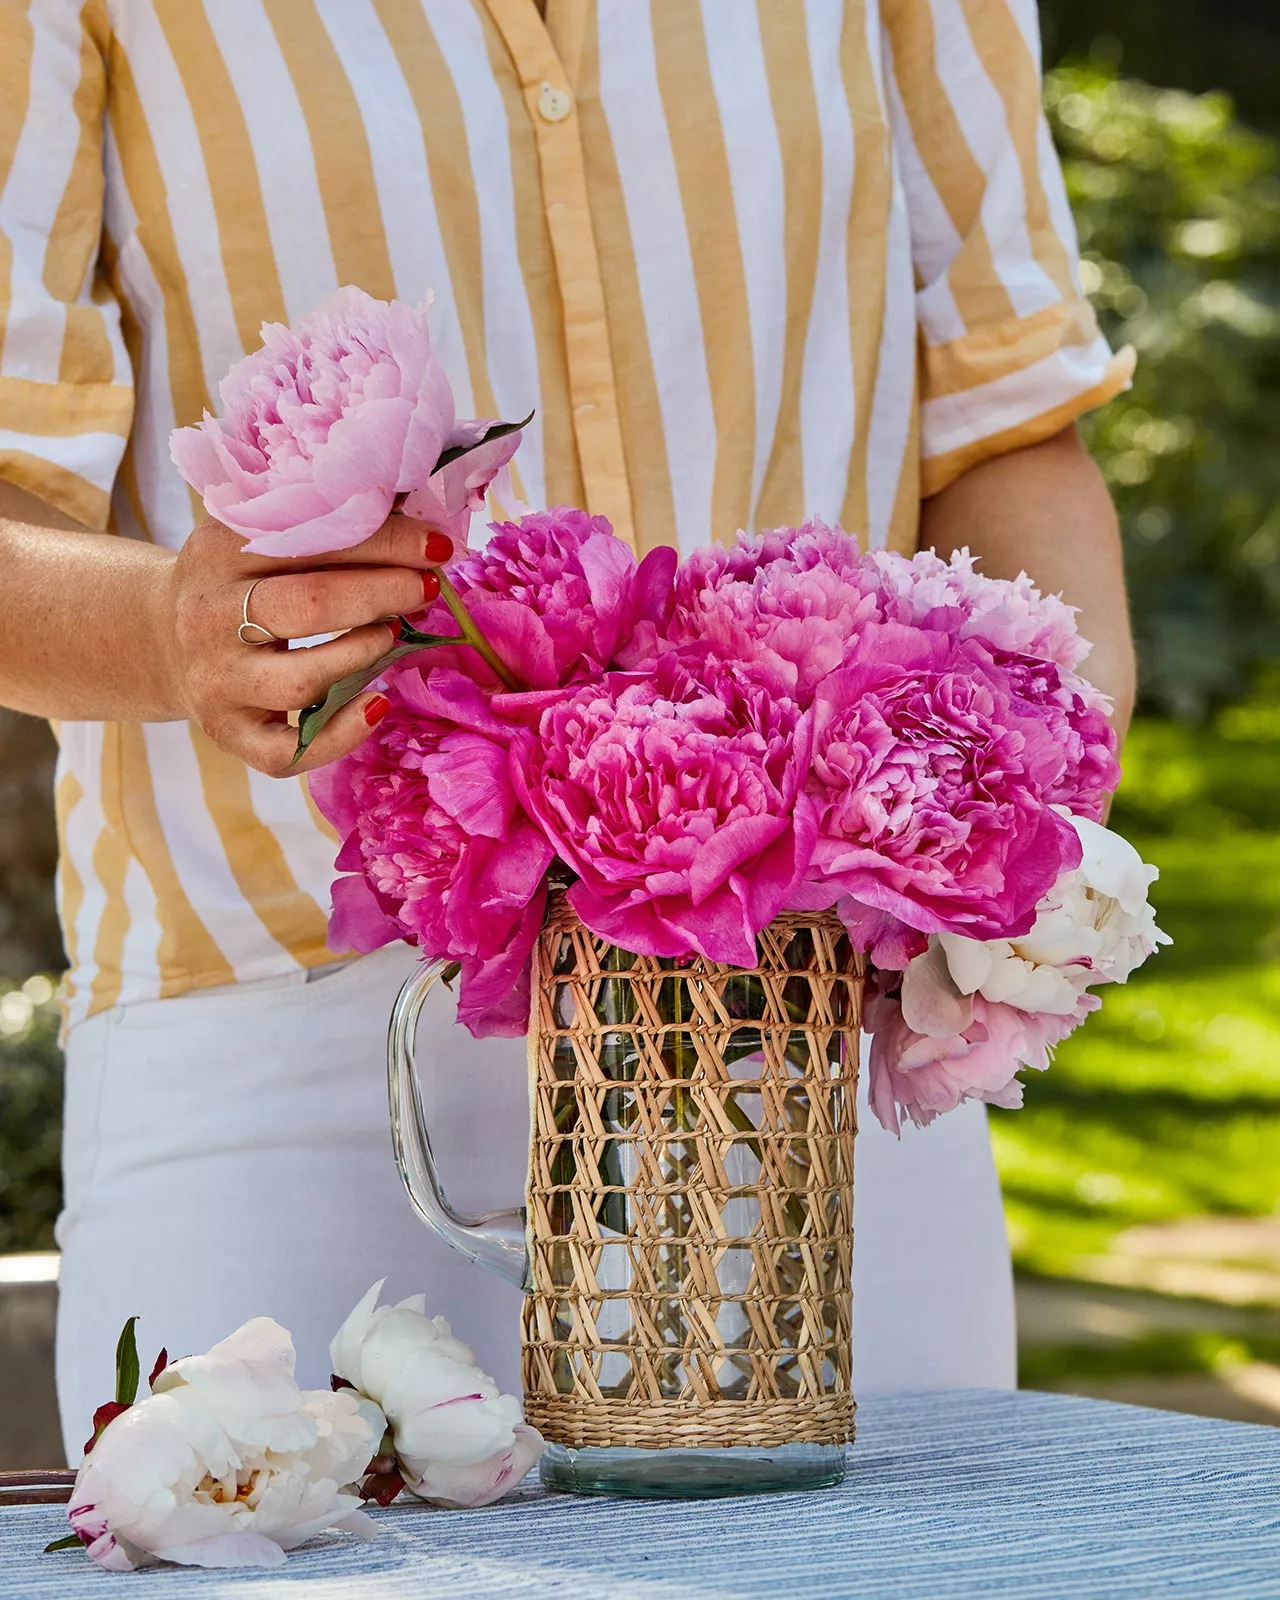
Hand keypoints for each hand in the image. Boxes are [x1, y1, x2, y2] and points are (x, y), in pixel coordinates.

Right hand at [163, 513, 452, 775]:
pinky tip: (379, 704)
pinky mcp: (227, 731)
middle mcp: (208, 617)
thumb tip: (411, 516)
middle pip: (311, 605)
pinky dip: (342, 736)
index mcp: (218, 552)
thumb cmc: (236, 581)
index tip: (436, 547)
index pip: (312, 540)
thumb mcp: (255, 537)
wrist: (161, 635)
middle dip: (384, 594)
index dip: (385, 543)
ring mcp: (216, 681)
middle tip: (426, 589)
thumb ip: (318, 526)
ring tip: (394, 635)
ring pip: (302, 681)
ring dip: (362, 655)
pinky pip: (288, 752)